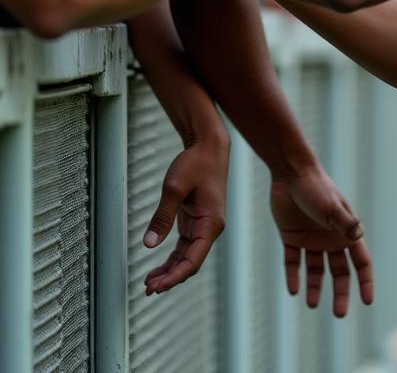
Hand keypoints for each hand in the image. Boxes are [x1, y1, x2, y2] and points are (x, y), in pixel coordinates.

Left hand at [141, 133, 229, 294]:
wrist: (208, 146)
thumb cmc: (196, 163)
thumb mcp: (174, 189)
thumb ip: (162, 217)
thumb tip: (149, 245)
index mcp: (211, 223)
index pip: (193, 260)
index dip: (174, 277)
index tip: (156, 287)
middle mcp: (211, 227)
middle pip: (191, 262)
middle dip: (170, 278)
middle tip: (147, 289)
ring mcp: (204, 224)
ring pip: (187, 256)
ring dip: (170, 270)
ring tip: (149, 282)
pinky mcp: (197, 220)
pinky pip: (184, 246)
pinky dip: (172, 258)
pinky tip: (158, 268)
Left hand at [269, 168, 373, 316]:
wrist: (291, 173)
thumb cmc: (316, 187)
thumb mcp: (331, 207)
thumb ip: (344, 222)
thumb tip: (359, 235)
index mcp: (345, 232)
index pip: (361, 262)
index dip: (365, 281)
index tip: (367, 302)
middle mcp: (330, 238)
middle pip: (339, 272)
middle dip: (341, 293)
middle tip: (340, 314)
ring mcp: (311, 239)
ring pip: (316, 270)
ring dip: (315, 288)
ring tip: (312, 304)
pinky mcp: (291, 237)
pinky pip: (294, 262)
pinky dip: (294, 276)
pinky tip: (293, 290)